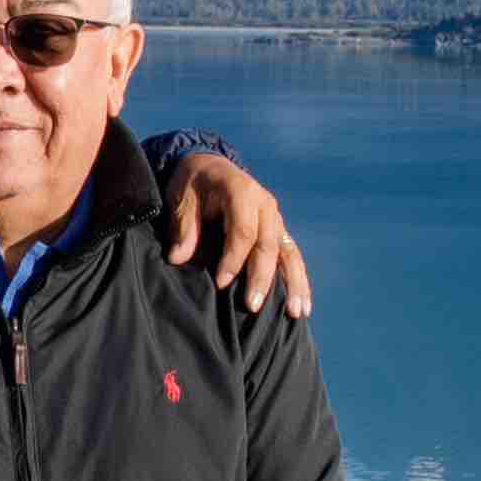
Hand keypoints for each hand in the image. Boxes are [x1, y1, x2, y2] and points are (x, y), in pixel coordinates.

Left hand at [161, 146, 312, 320]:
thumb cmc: (193, 183)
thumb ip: (183, 228)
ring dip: (293, 284)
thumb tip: (178, 258)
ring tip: (295, 312)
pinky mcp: (279, 231)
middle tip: (252, 306)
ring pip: (288, 253)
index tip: (220, 283)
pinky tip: (302, 306)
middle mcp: (265, 204)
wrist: (211, 167)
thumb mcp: (182, 197)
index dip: (233, 259)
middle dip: (261, 278)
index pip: (243, 231)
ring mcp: (276, 218)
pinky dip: (299, 281)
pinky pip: (292, 256)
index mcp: (241, 191)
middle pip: (268, 245)